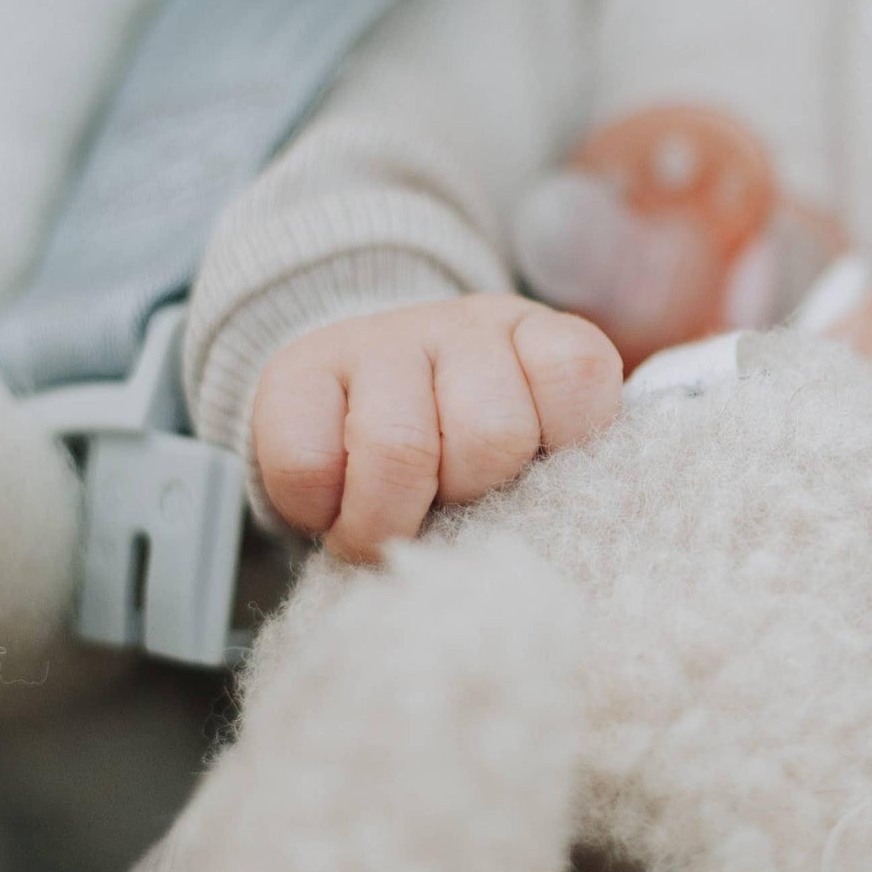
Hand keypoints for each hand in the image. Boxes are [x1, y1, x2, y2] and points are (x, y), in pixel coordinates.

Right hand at [252, 295, 623, 561]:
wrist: (354, 421)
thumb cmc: (463, 463)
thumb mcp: (533, 466)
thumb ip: (562, 481)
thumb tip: (570, 544)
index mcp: (536, 345)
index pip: (576, 371)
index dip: (558, 445)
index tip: (533, 481)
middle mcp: (462, 328)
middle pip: (491, 432)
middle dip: (469, 495)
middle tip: (449, 511)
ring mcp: (378, 340)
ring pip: (399, 450)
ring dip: (389, 519)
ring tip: (388, 528)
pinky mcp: (295, 370)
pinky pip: (307, 463)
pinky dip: (320, 509)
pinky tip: (334, 505)